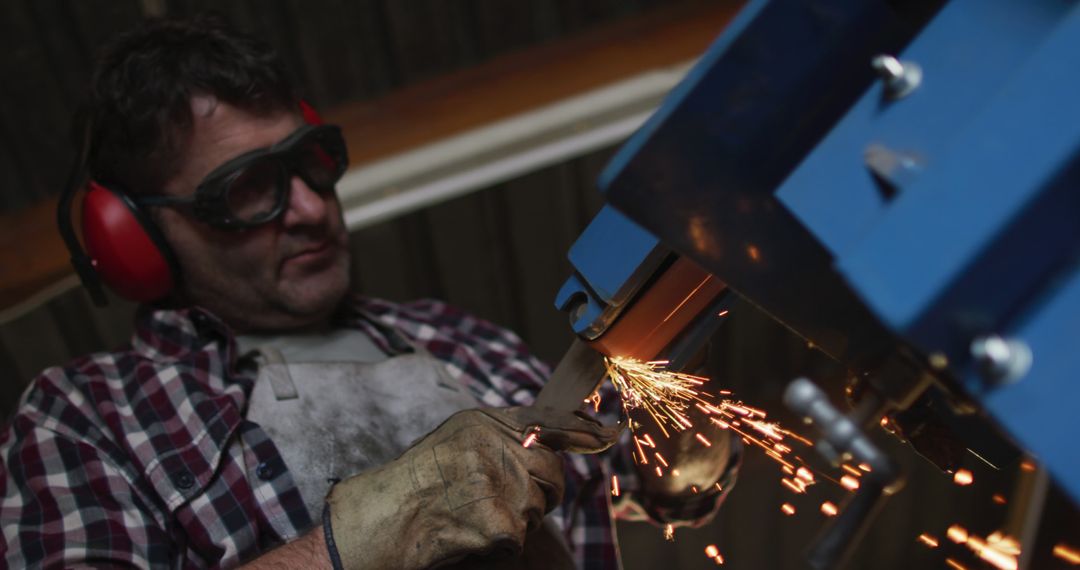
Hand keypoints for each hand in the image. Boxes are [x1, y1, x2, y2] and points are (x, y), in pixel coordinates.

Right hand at [324, 406, 619, 568]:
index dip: (582, 431)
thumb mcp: (456, 441)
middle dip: (539, 492)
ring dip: (517, 518)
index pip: (549, 421)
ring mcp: (505, 485)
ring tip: (473, 514)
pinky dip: (502, 543)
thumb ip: (499, 436)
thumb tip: (547, 442)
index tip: (609, 434)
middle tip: (500, 500)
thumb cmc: (416, 483)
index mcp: (487, 423)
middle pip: (552, 473)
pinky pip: (521, 538)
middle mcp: (501, 447)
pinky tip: (471, 534)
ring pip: (539, 507)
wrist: (387, 519)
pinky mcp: (505, 524)